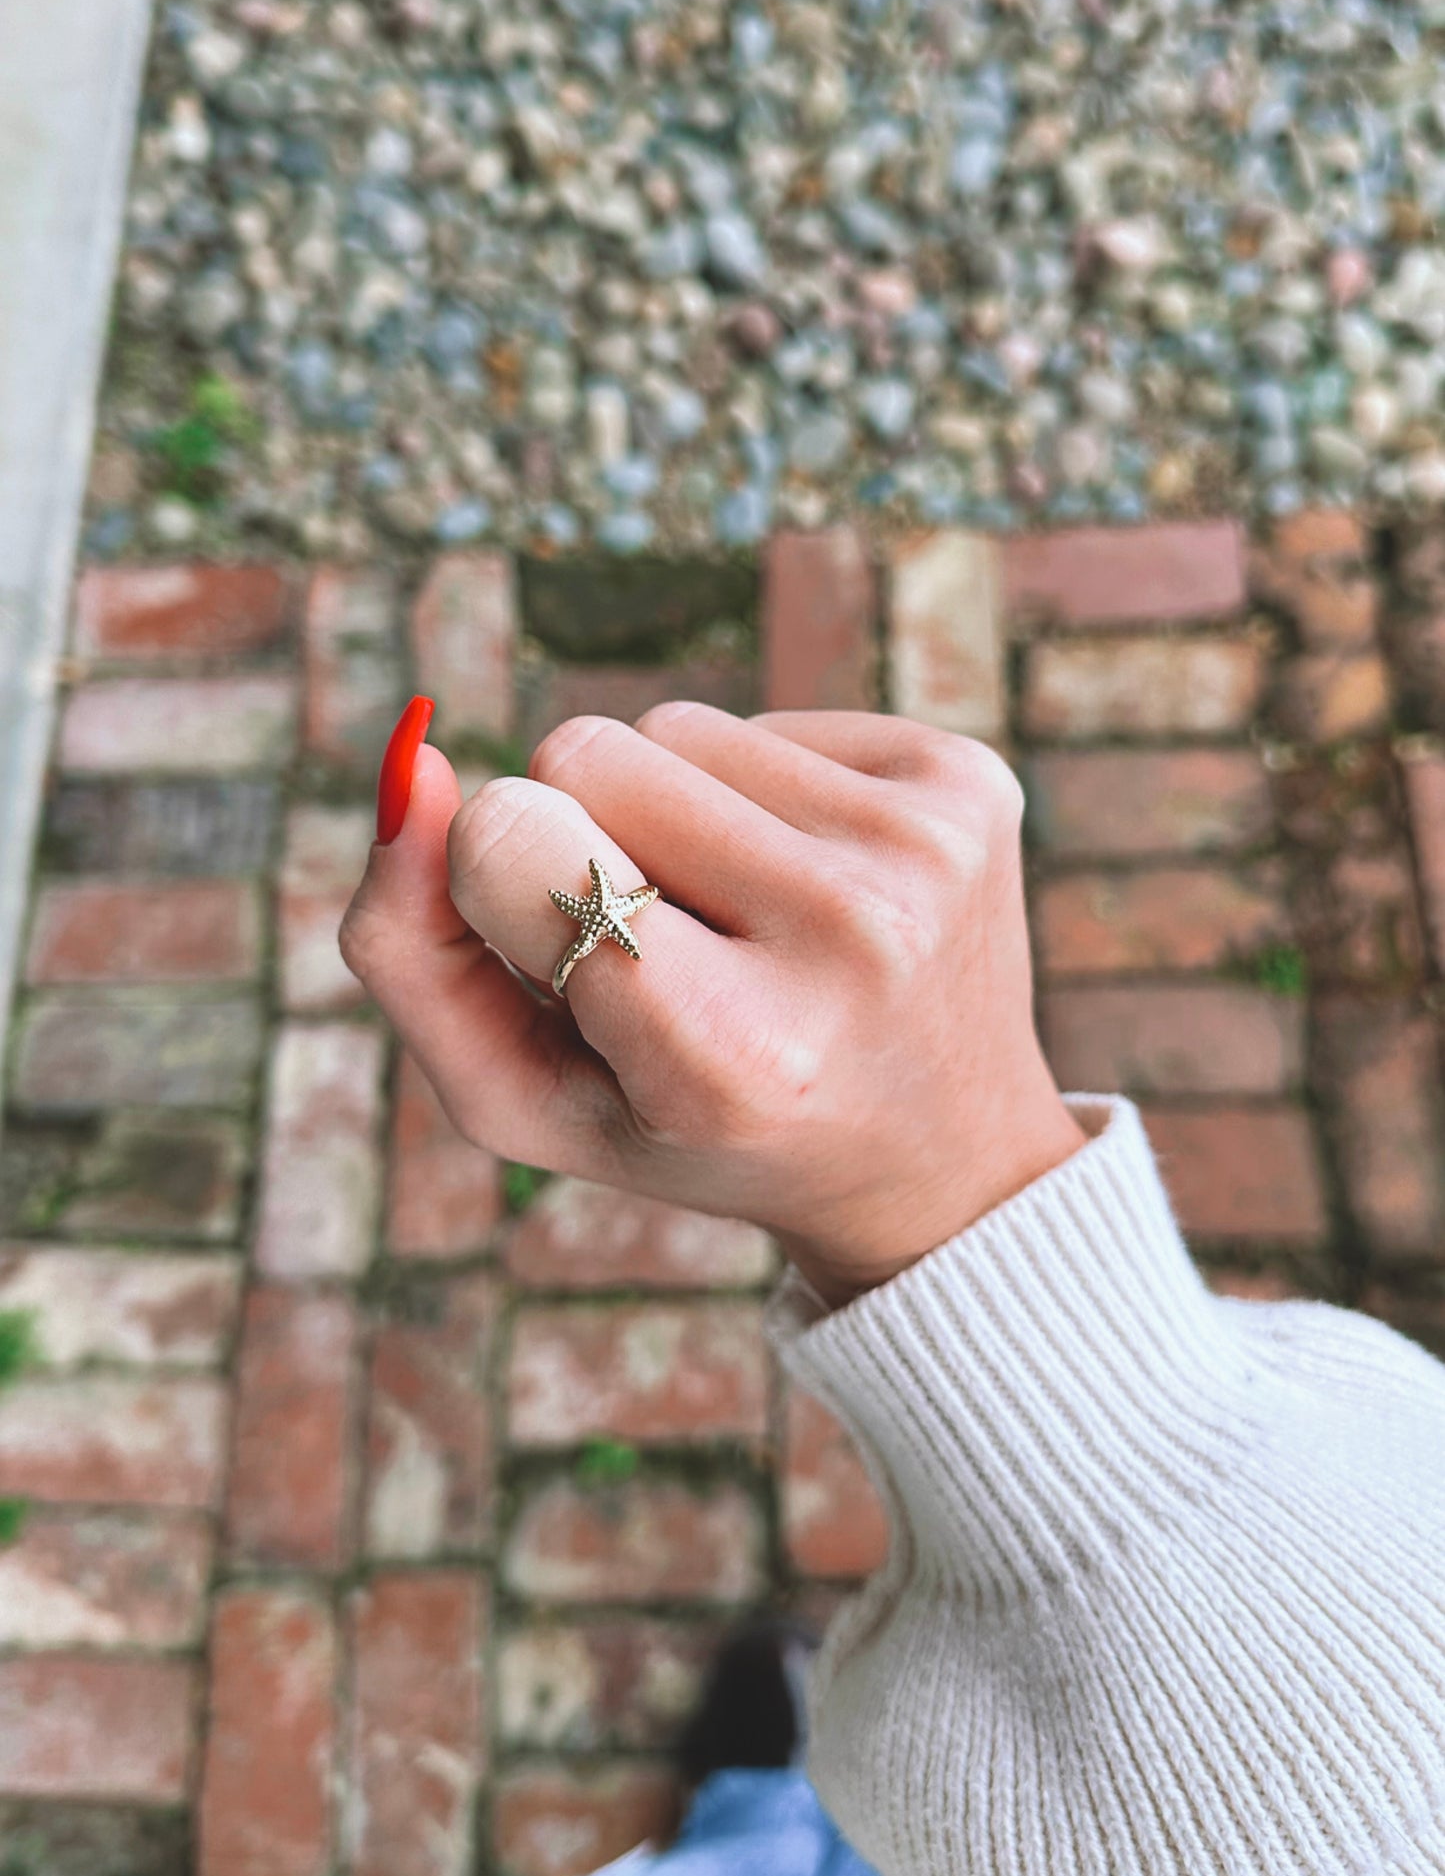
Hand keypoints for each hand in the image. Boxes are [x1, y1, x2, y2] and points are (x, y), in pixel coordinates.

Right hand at [340, 705, 1083, 1306]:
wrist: (939, 1156)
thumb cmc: (697, 1128)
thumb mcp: (524, 1096)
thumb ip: (409, 953)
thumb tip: (412, 757)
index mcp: (733, 1051)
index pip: (508, 839)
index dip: (493, 885)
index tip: (561, 964)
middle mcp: (850, 935)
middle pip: (583, 748)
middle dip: (579, 832)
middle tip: (661, 947)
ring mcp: (925, 847)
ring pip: (674, 722)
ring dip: (671, 810)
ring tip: (740, 923)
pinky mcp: (972, 780)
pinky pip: (770, 719)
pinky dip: (756, 791)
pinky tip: (808, 886)